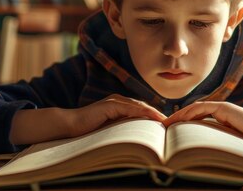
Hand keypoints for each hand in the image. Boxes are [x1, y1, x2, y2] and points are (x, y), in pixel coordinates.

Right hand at [10, 94, 165, 144]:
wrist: (70, 126)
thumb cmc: (88, 131)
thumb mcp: (111, 131)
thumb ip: (123, 130)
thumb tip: (141, 141)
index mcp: (120, 106)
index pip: (142, 111)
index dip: (155, 117)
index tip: (167, 127)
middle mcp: (119, 101)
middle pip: (144, 108)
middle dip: (158, 116)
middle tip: (172, 125)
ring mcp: (114, 101)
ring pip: (139, 107)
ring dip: (154, 114)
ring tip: (166, 123)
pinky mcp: (110, 105)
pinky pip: (130, 108)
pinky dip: (143, 113)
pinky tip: (153, 118)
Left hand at [163, 101, 242, 148]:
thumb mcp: (228, 142)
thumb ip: (215, 142)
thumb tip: (200, 155)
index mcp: (219, 118)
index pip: (195, 119)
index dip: (181, 123)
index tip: (169, 132)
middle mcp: (218, 111)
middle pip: (191, 112)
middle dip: (176, 118)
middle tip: (162, 127)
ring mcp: (220, 107)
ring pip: (194, 109)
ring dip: (179, 115)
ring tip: (166, 124)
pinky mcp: (223, 107)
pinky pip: (202, 108)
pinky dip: (189, 112)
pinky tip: (179, 119)